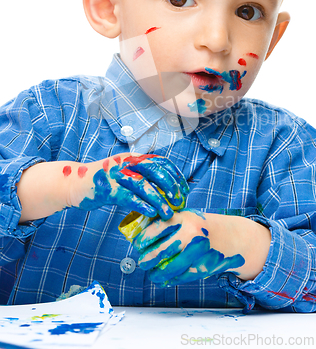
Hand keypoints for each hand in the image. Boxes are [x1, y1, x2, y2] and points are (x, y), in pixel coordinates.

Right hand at [69, 153, 188, 219]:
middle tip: (180, 202)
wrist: (74, 184)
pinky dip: (142, 205)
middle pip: (155, 171)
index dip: (175, 175)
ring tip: (168, 213)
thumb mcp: (124, 174)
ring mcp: (117, 175)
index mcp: (133, 157)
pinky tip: (151, 213)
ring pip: (144, 185)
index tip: (185, 189)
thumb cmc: (103, 182)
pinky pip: (129, 197)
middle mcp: (127, 163)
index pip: (160, 162)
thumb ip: (141, 177)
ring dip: (159, 200)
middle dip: (171, 187)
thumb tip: (164, 189)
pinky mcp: (108, 189)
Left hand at [132, 210, 245, 286]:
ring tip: (152, 274)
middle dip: (146, 260)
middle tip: (142, 262)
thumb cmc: (201, 226)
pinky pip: (181, 277)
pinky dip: (171, 279)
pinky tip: (166, 279)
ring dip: (156, 274)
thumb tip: (140, 235)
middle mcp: (191, 234)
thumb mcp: (186, 217)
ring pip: (169, 268)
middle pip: (160, 252)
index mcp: (184, 218)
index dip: (142, 239)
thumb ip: (168, 222)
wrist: (230, 237)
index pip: (156, 229)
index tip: (138, 245)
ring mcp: (197, 252)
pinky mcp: (203, 267)